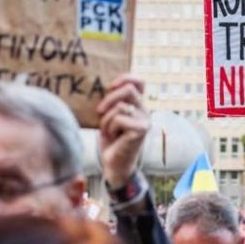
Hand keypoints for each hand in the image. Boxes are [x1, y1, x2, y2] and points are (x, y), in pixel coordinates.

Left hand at [98, 74, 149, 188]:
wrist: (114, 164)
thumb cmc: (110, 141)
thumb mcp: (109, 117)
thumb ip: (112, 103)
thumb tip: (105, 87)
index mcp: (138, 106)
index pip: (139, 82)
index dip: (125, 79)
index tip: (111, 86)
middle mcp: (145, 112)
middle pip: (129, 90)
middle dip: (109, 98)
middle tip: (99, 112)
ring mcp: (145, 121)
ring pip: (120, 106)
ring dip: (107, 119)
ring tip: (107, 130)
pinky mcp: (141, 130)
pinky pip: (119, 119)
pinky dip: (110, 127)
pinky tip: (112, 137)